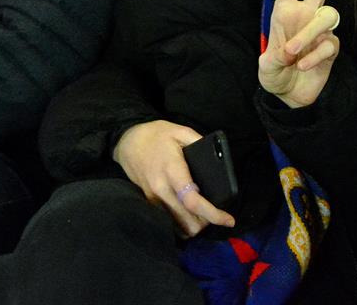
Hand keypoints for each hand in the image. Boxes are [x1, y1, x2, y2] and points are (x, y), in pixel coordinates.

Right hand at [113, 120, 234, 236]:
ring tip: (204, 214)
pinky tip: (190, 214)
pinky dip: (182, 223)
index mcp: (172, 170)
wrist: (127, 141)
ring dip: (194, 225)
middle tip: (217, 214)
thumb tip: (218, 157)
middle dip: (206, 223)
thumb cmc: (156, 135)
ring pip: (178, 227)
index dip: (213, 214)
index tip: (229, 220)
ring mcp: (153, 199)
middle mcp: (161, 189)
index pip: (192, 200)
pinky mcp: (148, 203)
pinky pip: (168, 223)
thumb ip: (200, 142)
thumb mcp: (180, 130)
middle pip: (188, 221)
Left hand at [259, 0, 354, 108]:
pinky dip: (315, 56)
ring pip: (327, 15)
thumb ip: (276, 56)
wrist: (290, 97)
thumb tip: (294, 49)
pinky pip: (329, 43)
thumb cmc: (275, 74)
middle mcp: (306, 12)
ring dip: (309, 34)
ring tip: (293, 55)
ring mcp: (322, 28)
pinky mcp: (333, 46)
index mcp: (285, 9)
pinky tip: (304, 66)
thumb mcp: (266, 66)